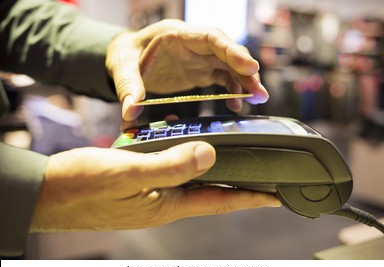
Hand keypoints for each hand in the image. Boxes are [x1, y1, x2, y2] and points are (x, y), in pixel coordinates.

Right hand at [30, 142, 278, 231]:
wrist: (47, 193)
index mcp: (166, 205)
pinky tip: (179, 148)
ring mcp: (149, 196)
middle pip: (208, 194)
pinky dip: (179, 161)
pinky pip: (168, 174)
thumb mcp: (127, 171)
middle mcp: (162, 203)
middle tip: (259, 173)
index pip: (219, 202)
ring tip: (226, 158)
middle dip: (236, 185)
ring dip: (207, 171)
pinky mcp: (137, 187)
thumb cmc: (81, 186)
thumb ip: (170, 165)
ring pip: (188, 182)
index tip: (276, 195)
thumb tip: (208, 155)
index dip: (251, 198)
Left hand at [105, 19, 268, 121]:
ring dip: (245, 82)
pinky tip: (236, 106)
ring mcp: (199, 57)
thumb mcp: (121, 66)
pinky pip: (222, 78)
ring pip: (229, 66)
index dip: (232, 50)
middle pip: (227, 52)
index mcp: (176, 35)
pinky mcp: (200, 70)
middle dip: (245, 70)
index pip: (211, 37)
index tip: (250, 67)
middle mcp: (193, 44)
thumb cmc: (125, 55)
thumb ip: (128, 86)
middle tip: (259, 92)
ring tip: (257, 99)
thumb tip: (130, 111)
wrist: (127, 57)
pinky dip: (232, 90)